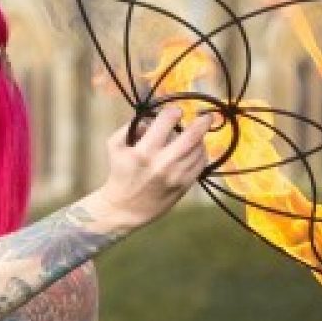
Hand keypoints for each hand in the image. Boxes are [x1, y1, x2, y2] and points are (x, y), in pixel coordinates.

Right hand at [83, 105, 212, 232]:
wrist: (126, 208)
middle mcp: (162, 163)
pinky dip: (201, 152)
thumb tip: (151, 118)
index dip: (173, 112)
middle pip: (191, 136)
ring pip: (199, 149)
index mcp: (143, 151)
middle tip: (206, 116)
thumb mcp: (115, 146)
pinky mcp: (184, 185)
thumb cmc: (120, 173)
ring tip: (195, 135)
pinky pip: (201, 163)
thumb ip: (130, 126)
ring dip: (199, 138)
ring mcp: (176, 175)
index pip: (166, 122)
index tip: (175, 112)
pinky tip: (195, 149)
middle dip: (202, 122)